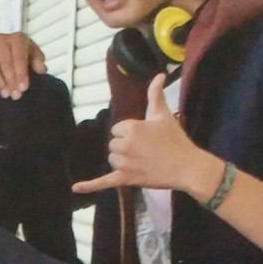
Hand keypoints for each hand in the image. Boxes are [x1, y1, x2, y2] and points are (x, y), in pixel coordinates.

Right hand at [0, 32, 46, 99]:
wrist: (3, 42)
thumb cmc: (20, 50)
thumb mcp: (32, 52)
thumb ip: (38, 60)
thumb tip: (42, 70)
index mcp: (17, 38)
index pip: (19, 57)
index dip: (21, 74)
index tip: (23, 88)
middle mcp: (1, 39)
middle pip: (6, 62)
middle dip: (11, 80)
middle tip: (15, 95)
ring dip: (0, 82)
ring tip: (6, 94)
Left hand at [72, 74, 223, 197]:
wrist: (187, 166)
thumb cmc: (176, 139)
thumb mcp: (164, 115)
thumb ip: (155, 95)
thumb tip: (158, 74)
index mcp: (131, 128)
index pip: (117, 129)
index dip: (131, 133)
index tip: (147, 137)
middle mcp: (124, 145)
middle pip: (113, 144)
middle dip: (126, 146)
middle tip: (147, 150)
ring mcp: (123, 163)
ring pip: (112, 159)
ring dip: (122, 161)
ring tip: (143, 161)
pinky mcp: (125, 179)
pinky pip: (103, 182)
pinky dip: (89, 186)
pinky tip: (75, 188)